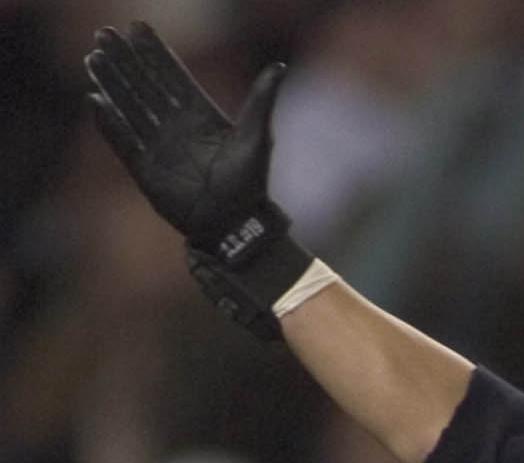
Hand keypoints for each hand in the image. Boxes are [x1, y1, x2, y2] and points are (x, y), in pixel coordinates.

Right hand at [85, 21, 287, 263]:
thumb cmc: (250, 182)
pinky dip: (109, 123)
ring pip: (129, 107)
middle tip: (104, 34)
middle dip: (124, 60)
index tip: (136, 27)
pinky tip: (95, 100)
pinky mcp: (145, 170)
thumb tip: (279, 67)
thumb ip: (262, 100)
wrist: (236, 224)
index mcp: (200, 116)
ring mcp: (159, 147)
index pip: (172, 76)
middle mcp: (176, 127)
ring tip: (94, 58)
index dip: (154, 52)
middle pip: (145, 85)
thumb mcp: (259, 137)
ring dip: (112, 83)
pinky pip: (123, 142)